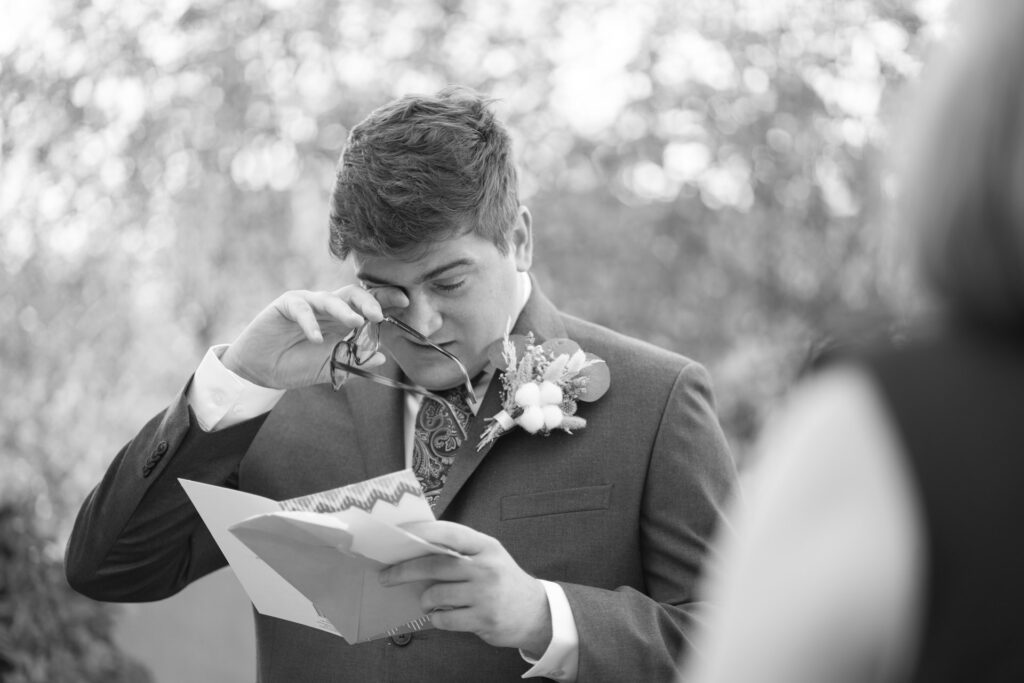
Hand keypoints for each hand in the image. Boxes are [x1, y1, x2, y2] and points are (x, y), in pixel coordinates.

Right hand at [220, 285, 407, 388]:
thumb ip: (354, 362)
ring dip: (345, 311)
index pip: (367, 304)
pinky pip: (301, 309)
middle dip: (369, 301)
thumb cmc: (297, 365)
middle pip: (353, 294)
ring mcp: (308, 303)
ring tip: (357, 323)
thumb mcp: (330, 367)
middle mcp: (328, 307)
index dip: (385, 300)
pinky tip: (316, 340)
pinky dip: (310, 323)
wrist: (262, 371)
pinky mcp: (286, 305)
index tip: (405, 302)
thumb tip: (382, 358)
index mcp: (342, 319)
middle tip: (380, 315)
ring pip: (330, 299)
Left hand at [379, 521, 552, 654]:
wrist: (536, 612)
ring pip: (437, 594)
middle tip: (386, 576)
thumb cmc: (503, 580)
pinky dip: (437, 618)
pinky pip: (445, 619)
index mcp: (486, 546)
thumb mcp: (490, 557)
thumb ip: (461, 552)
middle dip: (404, 571)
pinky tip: (441, 615)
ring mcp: (486, 594)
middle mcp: (487, 567)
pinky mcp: (484, 619)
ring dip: (424, 599)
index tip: (399, 534)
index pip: (450, 533)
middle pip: (435, 565)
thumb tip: (417, 550)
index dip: (422, 531)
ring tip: (426, 601)